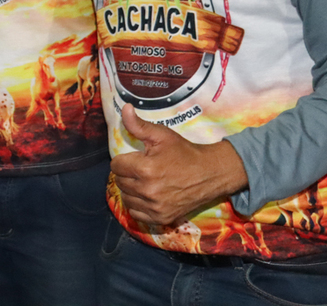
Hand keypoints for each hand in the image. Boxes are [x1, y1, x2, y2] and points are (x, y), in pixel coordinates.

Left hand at [110, 104, 247, 225]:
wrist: (210, 173)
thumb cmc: (184, 152)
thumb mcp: (162, 135)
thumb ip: (138, 125)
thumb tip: (125, 108)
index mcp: (145, 169)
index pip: (115, 166)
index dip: (124, 160)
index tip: (136, 158)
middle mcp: (148, 191)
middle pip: (119, 182)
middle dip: (127, 174)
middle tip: (142, 169)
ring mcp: (155, 207)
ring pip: (126, 198)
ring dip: (131, 190)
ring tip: (144, 182)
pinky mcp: (162, 218)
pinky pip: (137, 214)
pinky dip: (138, 206)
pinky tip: (147, 196)